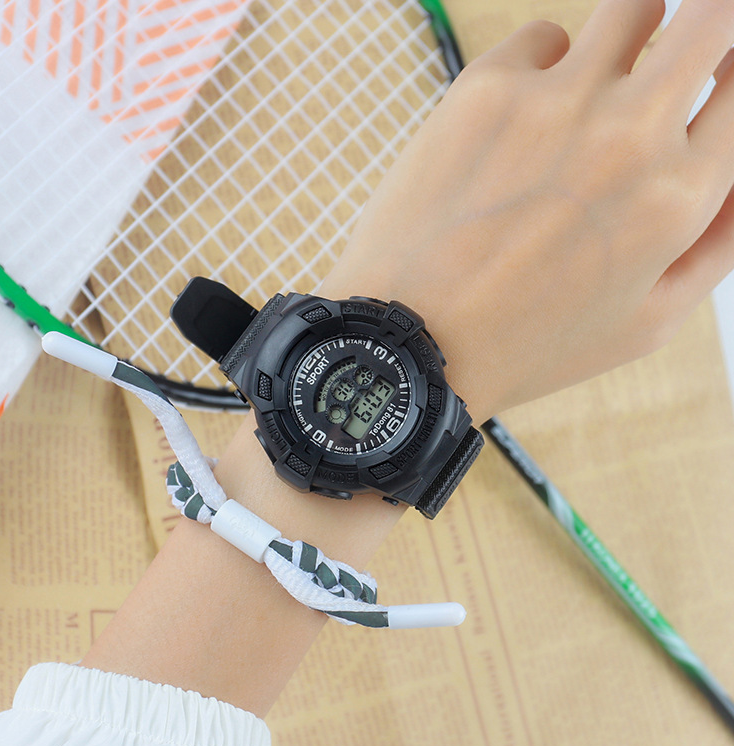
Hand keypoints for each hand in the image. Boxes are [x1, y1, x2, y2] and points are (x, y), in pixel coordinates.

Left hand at [323, 0, 733, 422]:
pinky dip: (544, 67)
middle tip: (682, 54)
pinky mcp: (486, 89)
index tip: (713, 87)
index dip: (731, 79)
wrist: (413, 340)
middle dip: (709, 27)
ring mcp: (556, 100)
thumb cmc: (527, 344)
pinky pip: (543, 38)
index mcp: (680, 195)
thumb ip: (717, 243)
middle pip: (712, 16)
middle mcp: (631, 133)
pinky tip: (522, 121)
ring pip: (632, 8)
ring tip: (600, 88)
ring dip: (630, 38)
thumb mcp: (646, 323)